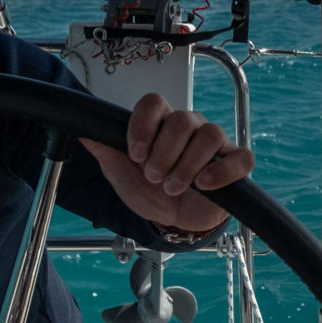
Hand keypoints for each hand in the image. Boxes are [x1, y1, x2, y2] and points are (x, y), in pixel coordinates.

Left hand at [82, 94, 254, 237]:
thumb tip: (80, 127)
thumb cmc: (149, 191)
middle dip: (164, 153)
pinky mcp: (235, 165)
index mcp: (162, 123)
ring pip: (210, 134)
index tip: (135, 154)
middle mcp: (190, 127)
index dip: (143, 126)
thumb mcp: (120, 172)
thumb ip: (103, 147)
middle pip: (183, 119)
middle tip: (154, 177)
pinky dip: (223, 171)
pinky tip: (204, 185)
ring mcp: (216, 145)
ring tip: (173, 187)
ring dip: (187, 165)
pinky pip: (241, 158)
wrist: (172, 220)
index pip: (155, 102)